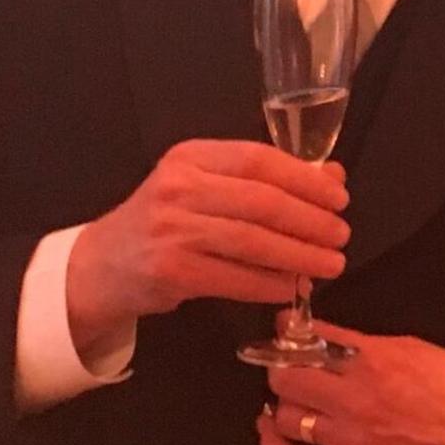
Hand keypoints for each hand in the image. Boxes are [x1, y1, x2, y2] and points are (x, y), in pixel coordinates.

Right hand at [67, 140, 348, 355]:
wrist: (103, 265)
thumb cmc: (166, 222)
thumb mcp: (207, 188)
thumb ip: (265, 181)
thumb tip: (332, 178)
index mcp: (191, 157)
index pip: (258, 159)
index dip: (306, 179)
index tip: (339, 198)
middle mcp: (178, 187)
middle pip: (261, 201)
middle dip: (311, 221)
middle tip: (341, 236)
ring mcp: (171, 229)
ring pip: (252, 242)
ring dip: (299, 256)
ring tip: (330, 264)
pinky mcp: (170, 270)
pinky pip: (234, 278)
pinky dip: (269, 284)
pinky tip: (292, 288)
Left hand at [259, 325, 444, 444]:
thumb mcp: (420, 349)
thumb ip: (370, 345)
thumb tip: (329, 339)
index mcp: (377, 360)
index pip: (311, 339)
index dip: (290, 332)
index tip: (285, 329)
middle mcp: (358, 398)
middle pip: (286, 378)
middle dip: (282, 366)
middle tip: (291, 366)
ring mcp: (354, 440)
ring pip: (286, 418)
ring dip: (283, 405)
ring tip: (290, 399)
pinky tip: (273, 434)